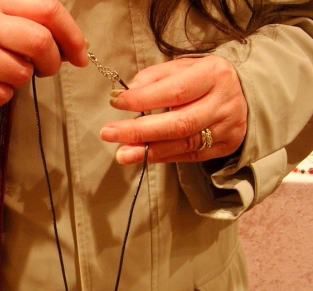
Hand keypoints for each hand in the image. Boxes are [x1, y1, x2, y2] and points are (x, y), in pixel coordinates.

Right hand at [0, 0, 87, 108]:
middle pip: (40, 43)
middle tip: (45, 69)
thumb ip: (30, 24)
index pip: (48, 10)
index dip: (72, 35)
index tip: (81, 56)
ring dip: (21, 80)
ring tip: (2, 72)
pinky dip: (2, 95)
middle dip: (52, 63)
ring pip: (21, 74)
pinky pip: (1, 95)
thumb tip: (73, 48)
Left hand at [100, 56, 247, 163]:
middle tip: (109, 133)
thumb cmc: (206, 78)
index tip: (116, 102)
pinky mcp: (224, 146)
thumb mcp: (184, 67)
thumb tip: (128, 92)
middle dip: (139, 131)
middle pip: (178, 123)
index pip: (174, 91)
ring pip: (183, 144)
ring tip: (121, 153)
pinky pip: (189, 156)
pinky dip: (163, 157)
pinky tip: (142, 156)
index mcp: (214, 75)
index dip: (142, 99)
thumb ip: (155, 77)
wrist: (247, 93)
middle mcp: (223, 103)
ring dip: (147, 151)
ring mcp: (226, 128)